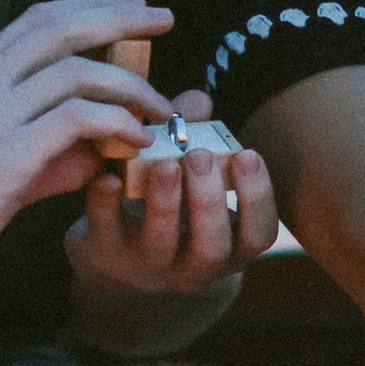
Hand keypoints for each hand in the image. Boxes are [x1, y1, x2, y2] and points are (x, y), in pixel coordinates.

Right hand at [0, 0, 174, 293]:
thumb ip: (53, 151)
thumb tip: (107, 149)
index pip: (40, 18)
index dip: (93, 5)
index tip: (135, 7)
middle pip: (61, 25)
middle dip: (121, 16)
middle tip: (166, 19)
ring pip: (75, 71)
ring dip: (130, 84)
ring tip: (161, 108)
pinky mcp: (2, 157)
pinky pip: (74, 120)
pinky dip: (115, 122)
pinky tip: (137, 140)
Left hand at [64, 86, 283, 312]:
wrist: (114, 252)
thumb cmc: (167, 204)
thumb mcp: (188, 175)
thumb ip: (194, 136)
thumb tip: (199, 99)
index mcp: (227, 244)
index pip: (258, 235)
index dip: (258, 198)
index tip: (247, 154)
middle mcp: (193, 266)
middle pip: (213, 247)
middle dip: (209, 200)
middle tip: (200, 156)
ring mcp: (149, 266)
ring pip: (162, 244)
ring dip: (165, 202)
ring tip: (165, 164)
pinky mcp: (106, 255)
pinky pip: (106, 234)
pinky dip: (106, 206)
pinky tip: (108, 177)